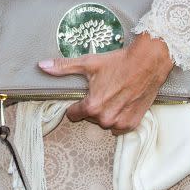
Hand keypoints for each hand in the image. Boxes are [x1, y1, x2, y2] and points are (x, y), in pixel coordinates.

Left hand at [38, 33, 173, 134]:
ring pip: (104, 122)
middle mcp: (105, 119)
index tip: (83, 95)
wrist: (147, 62)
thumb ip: (63, 67)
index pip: (73, 114)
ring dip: (106, 112)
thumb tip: (42, 66)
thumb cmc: (118, 62)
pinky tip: (122, 102)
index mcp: (92, 106)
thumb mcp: (88, 62)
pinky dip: (119, 117)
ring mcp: (119, 123)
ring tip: (113, 94)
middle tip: (102, 89)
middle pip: (90, 117)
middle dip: (93, 106)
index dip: (76, 104)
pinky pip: (119, 127)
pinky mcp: (132, 124)